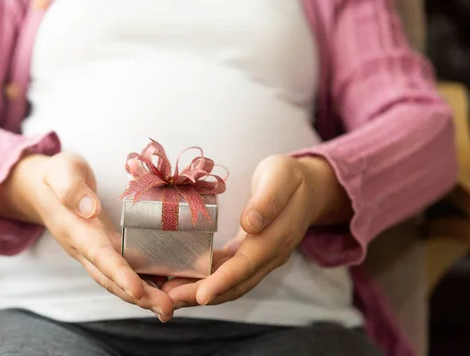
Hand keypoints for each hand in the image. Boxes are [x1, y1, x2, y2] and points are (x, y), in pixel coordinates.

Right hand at [0, 152, 173, 320]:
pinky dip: (144, 284)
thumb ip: (72, 189)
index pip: (99, 255)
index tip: (138, 289)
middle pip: (111, 278)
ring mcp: (95, 252)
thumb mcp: (62, 172)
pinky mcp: (106, 249)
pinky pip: (125, 270)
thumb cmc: (57, 176)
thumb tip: (90, 209)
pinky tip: (165, 290)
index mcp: (76, 230)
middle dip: (138, 296)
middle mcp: (85, 248)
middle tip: (166, 308)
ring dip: (143, 297)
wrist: (43, 188)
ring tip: (169, 308)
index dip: (118, 273)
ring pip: (119, 280)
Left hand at [163, 155, 351, 308]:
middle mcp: (270, 255)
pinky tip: (181, 279)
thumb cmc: (290, 176)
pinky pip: (228, 273)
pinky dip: (205, 280)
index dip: (223, 281)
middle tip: (168, 301)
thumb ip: (268, 200)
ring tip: (167, 295)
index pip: (247, 264)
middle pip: (235, 283)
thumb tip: (250, 224)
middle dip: (201, 295)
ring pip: (230, 283)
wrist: (310, 188)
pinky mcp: (251, 255)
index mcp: (277, 236)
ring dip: (199, 292)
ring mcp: (262, 258)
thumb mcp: (281, 176)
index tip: (201, 295)